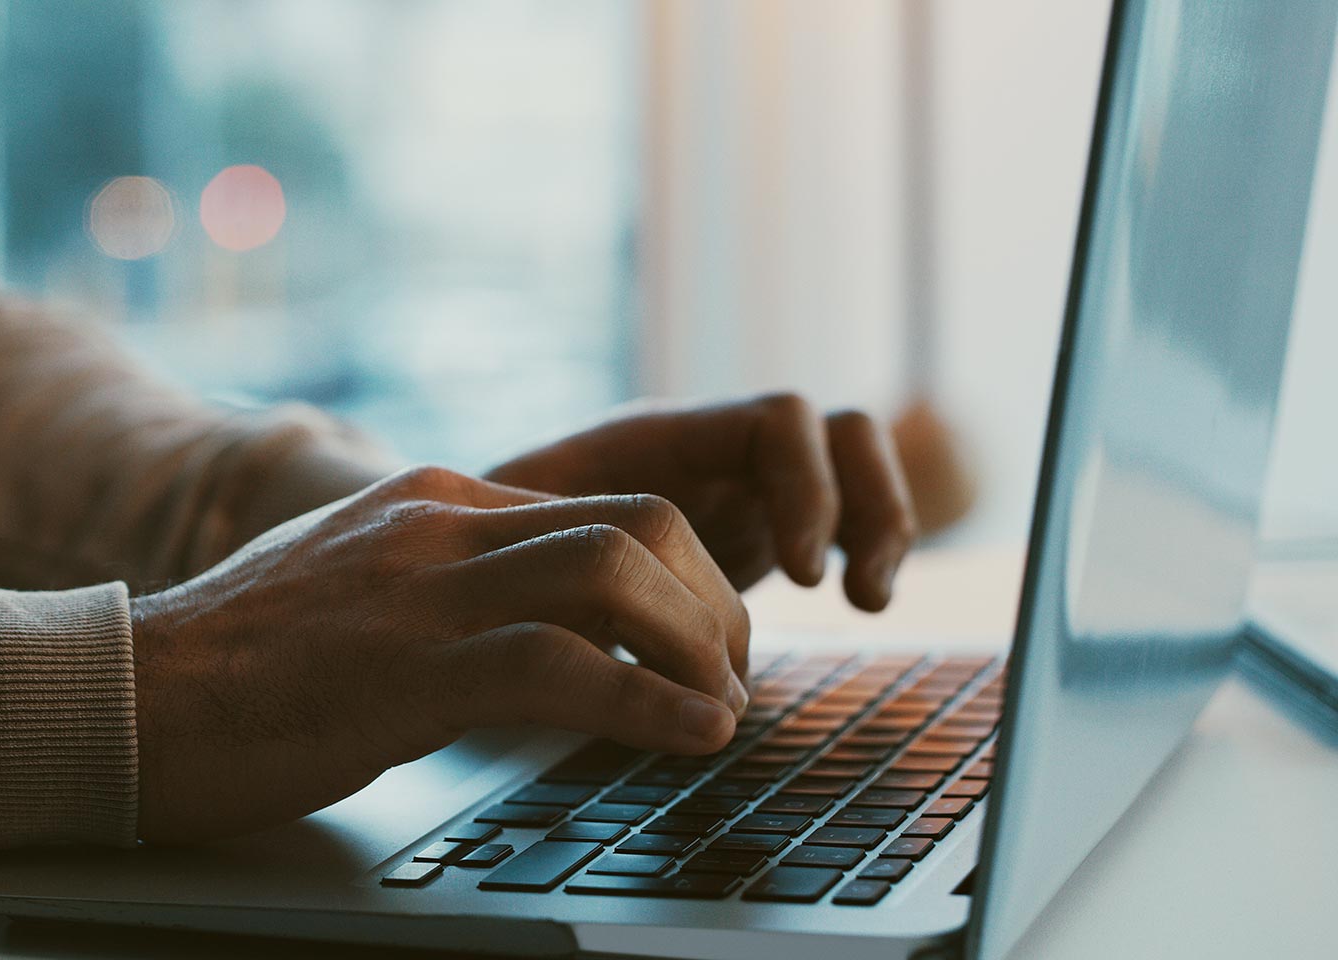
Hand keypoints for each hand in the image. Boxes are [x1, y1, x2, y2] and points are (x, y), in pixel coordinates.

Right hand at [131, 466, 748, 841]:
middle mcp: (438, 525)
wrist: (122, 696)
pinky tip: (691, 738)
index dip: (686, 576)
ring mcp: (419, 591)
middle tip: (729, 679)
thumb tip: (534, 625)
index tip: (707, 646)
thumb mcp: (357, 591)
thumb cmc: (236, 667)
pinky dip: (650, 704)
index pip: (607, 505)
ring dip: (700, 647)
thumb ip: (443, 584)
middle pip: (638, 521)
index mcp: (433, 501)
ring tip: (722, 711)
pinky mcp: (403, 670)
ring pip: (616, 573)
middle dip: (713, 602)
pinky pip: (563, 666)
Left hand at [485, 393, 916, 610]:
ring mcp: (736, 485)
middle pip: (835, 431)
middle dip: (864, 504)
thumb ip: (557, 548)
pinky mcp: (749, 530)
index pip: (775, 421)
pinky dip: (862, 548)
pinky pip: (839, 515)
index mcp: (657, 438)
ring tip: (867, 601)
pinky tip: (855, 604)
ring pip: (850, 466)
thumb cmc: (477, 544)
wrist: (465, 555)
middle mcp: (709, 449)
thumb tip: (586, 588)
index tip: (802, 575)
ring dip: (880, 523)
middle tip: (845, 594)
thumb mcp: (511, 542)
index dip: (805, 489)